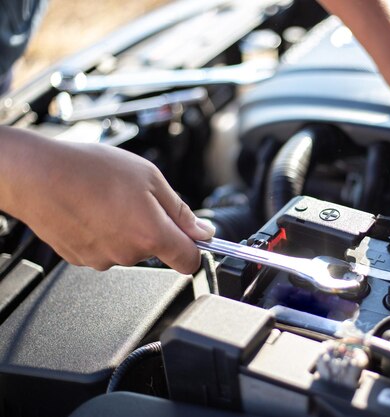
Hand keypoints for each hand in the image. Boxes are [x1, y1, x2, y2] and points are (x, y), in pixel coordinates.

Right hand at [0, 127, 214, 273]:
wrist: (37, 175)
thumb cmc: (90, 170)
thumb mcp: (149, 178)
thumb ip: (180, 210)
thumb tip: (203, 231)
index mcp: (151, 235)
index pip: (189, 262)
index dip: (194, 249)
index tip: (193, 238)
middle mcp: (128, 254)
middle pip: (156, 249)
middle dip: (154, 227)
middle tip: (136, 199)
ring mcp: (102, 259)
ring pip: (128, 248)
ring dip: (126, 229)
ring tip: (108, 200)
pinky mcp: (79, 259)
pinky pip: (104, 248)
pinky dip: (103, 232)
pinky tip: (91, 209)